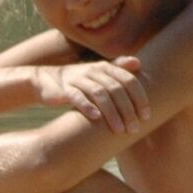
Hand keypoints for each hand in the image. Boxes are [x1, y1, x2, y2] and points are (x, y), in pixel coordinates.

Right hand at [35, 55, 149, 135]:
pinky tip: (96, 118)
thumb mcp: (98, 73)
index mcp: (105, 67)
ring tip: (119, 130)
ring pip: (100, 94)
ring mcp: (78, 79)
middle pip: (116, 89)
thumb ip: (118, 68)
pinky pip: (77, 96)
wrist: (46, 81)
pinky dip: (87, 106)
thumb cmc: (79, 81)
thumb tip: (138, 63)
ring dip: (112, 113)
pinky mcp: (64, 89)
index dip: (139, 98)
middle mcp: (93, 71)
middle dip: (128, 110)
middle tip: (134, 128)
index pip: (129, 81)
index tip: (146, 116)